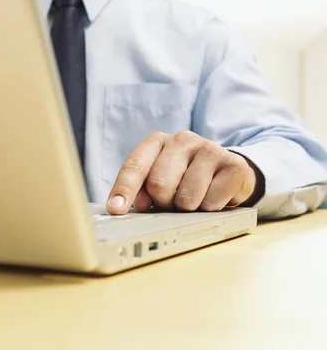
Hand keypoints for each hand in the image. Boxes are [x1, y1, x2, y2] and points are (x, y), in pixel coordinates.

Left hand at [107, 131, 262, 214]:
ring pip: (186, 197)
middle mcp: (182, 139)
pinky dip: (210, 208)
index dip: (124, 190)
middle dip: (164, 202)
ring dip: (189, 208)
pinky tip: (215, 196)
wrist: (230, 173)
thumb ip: (142, 190)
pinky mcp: (233, 165)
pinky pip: (211, 202)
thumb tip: (128, 206)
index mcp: (158, 141)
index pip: (135, 166)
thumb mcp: (162, 180)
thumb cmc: (188, 178)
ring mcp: (210, 148)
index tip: (115, 210)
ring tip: (196, 198)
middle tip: (174, 201)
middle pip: (159, 184)